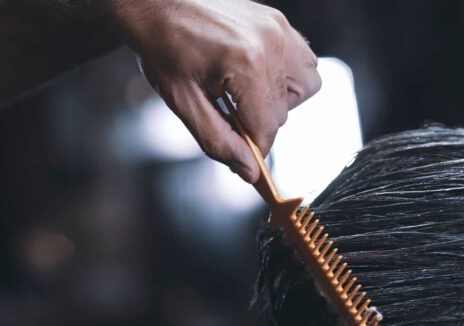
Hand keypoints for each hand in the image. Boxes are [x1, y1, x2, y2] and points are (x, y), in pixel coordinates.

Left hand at [109, 0, 320, 181]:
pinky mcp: (280, 24)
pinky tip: (260, 78)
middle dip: (258, 122)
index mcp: (245, 62)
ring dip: (279, 102)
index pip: (267, 127)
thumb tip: (249, 171)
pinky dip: (288, 78)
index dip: (254, 148)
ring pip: (304, 89)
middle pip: (283, 113)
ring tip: (247, 94)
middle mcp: (270, 43)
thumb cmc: (164, 47)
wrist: (158, 4)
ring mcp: (278, 30)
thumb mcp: (184, 103)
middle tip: (229, 112)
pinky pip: (305, 64)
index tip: (243, 154)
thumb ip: (219, 141)